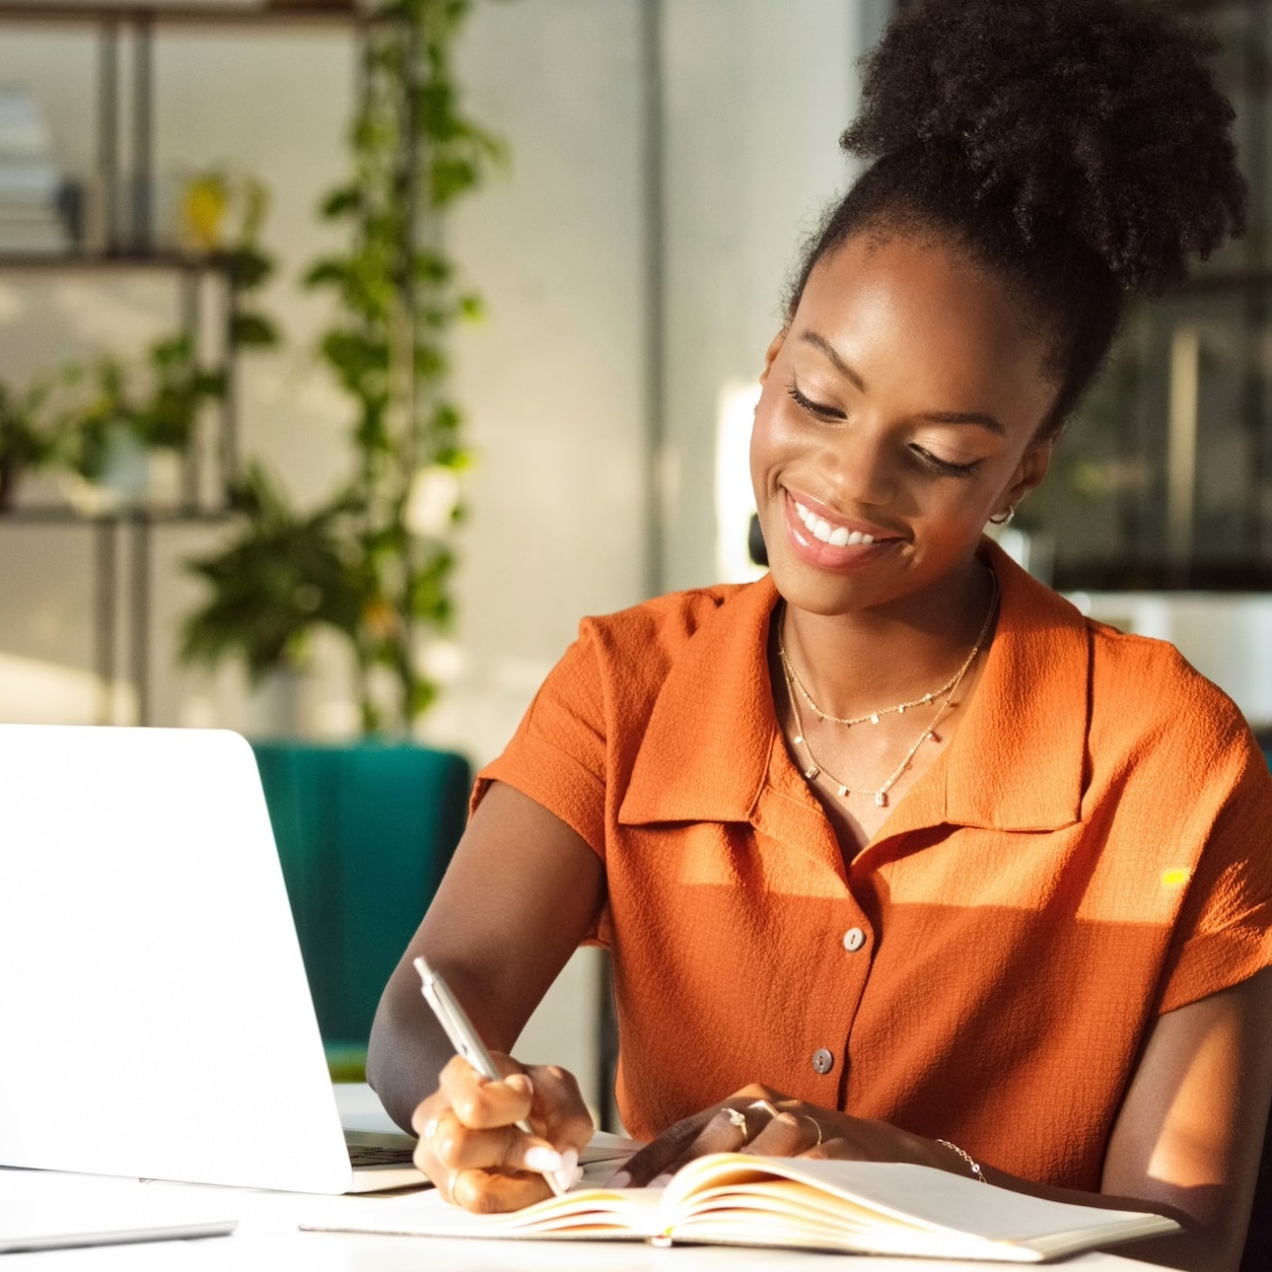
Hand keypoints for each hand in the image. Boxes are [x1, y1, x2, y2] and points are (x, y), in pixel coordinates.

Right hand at [410, 1052, 593, 1211]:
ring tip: (542, 1171)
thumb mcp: (553, 1084)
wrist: (504, 1098)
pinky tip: (529, 1181)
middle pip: (457, 1149)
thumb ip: (566, 1114)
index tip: (529, 1096)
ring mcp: (437, 1160)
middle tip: (547, 1151)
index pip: (474, 1105)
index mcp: (458, 1079)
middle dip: (513, 1152)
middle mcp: (436, 1120)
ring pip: (470, 1191)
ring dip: (519, 1186)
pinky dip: (516, 1200)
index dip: (511, 1105)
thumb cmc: (523, 1089)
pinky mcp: (449, 1191)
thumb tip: (563, 1160)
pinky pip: (482, 1210)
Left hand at [610, 1083, 954, 1187]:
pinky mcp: (841, 1152)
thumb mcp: (760, 1144)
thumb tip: (657, 1189)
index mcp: (742, 1103)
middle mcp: (770, 1108)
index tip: (620, 1189)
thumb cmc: (811, 1152)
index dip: (651, 1160)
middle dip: (684, 1172)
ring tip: (699, 1212)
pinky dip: (786, 1187)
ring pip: (758, 1152)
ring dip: (727, 1183)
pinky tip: (766, 1209)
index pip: (684, 1130)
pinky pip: (808, 1170)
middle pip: (716, 1137)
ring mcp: (807, 1126)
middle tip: (657, 1204)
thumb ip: (715, 1156)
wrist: (893, 1153)